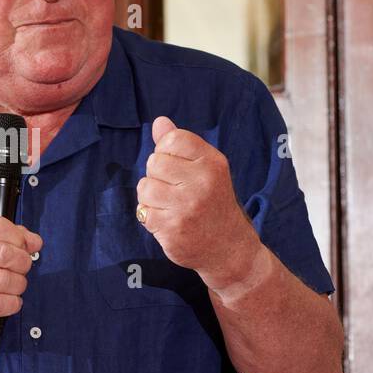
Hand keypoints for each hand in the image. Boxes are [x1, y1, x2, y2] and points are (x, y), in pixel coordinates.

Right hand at [0, 213, 42, 337]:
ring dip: (18, 284)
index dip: (17, 235)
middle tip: (23, 266)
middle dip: (22, 261)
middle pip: (3, 253)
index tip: (24, 244)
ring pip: (4, 280)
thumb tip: (33, 240)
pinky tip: (10, 301)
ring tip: (15, 285)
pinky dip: (12, 303)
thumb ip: (1, 237)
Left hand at [135, 115, 258, 284]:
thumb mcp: (207, 170)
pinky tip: (168, 222)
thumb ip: (181, 146)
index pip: (172, 139)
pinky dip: (150, 217)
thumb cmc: (214, 204)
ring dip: (151, 198)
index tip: (179, 168)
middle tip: (176, 191)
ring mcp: (187, 206)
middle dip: (158, 176)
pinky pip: (143, 211)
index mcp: (213, 162)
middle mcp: (202, 182)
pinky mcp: (172, 229)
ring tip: (170, 207)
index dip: (167, 152)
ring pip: (144, 187)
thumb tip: (159, 122)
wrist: (229, 250)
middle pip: (154, 162)